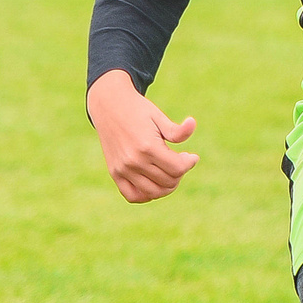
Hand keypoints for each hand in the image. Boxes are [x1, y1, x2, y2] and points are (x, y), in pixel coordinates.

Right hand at [89, 70, 199, 202]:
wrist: (109, 106)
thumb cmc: (138, 110)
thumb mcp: (159, 117)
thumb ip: (177, 129)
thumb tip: (192, 124)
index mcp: (148, 146)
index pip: (178, 168)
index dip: (189, 163)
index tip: (191, 156)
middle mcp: (134, 161)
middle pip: (168, 181)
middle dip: (180, 173)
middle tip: (179, 161)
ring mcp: (123, 169)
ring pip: (153, 192)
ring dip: (167, 186)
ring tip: (169, 172)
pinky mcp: (115, 173)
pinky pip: (132, 196)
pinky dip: (146, 195)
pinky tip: (154, 183)